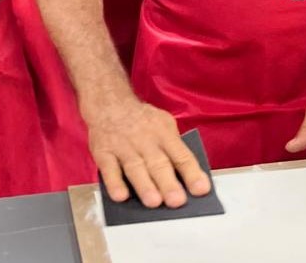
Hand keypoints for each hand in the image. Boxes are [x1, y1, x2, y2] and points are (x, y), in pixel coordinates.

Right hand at [88, 97, 210, 208]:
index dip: (192, 173)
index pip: (181, 155)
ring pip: (136, 168)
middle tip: (177, 201)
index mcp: (164, 134)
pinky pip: (109, 169)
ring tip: (154, 202)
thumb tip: (188, 178)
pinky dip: (114, 183)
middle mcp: (145, 140)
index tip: (201, 189)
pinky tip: (121, 196)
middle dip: (168, 183)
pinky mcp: (104, 153)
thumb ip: (174, 149)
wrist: (111, 103)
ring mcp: (124, 147)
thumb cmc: (142, 121)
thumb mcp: (164, 125)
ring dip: (145, 185)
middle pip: (158, 163)